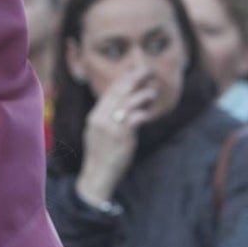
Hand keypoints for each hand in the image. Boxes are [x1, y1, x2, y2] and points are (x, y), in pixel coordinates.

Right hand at [76, 67, 156, 203]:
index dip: (124, 78)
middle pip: (119, 91)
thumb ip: (108, 117)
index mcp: (95, 115)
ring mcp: (110, 126)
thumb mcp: (99, 132)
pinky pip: (136, 117)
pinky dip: (145, 113)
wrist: (97, 175)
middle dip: (135, 78)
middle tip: (148, 71)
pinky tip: (149, 114)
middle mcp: (100, 118)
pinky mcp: (121, 136)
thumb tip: (123, 104)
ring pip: (129, 101)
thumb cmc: (101, 154)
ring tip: (152, 93)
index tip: (136, 71)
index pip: (110, 90)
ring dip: (144, 95)